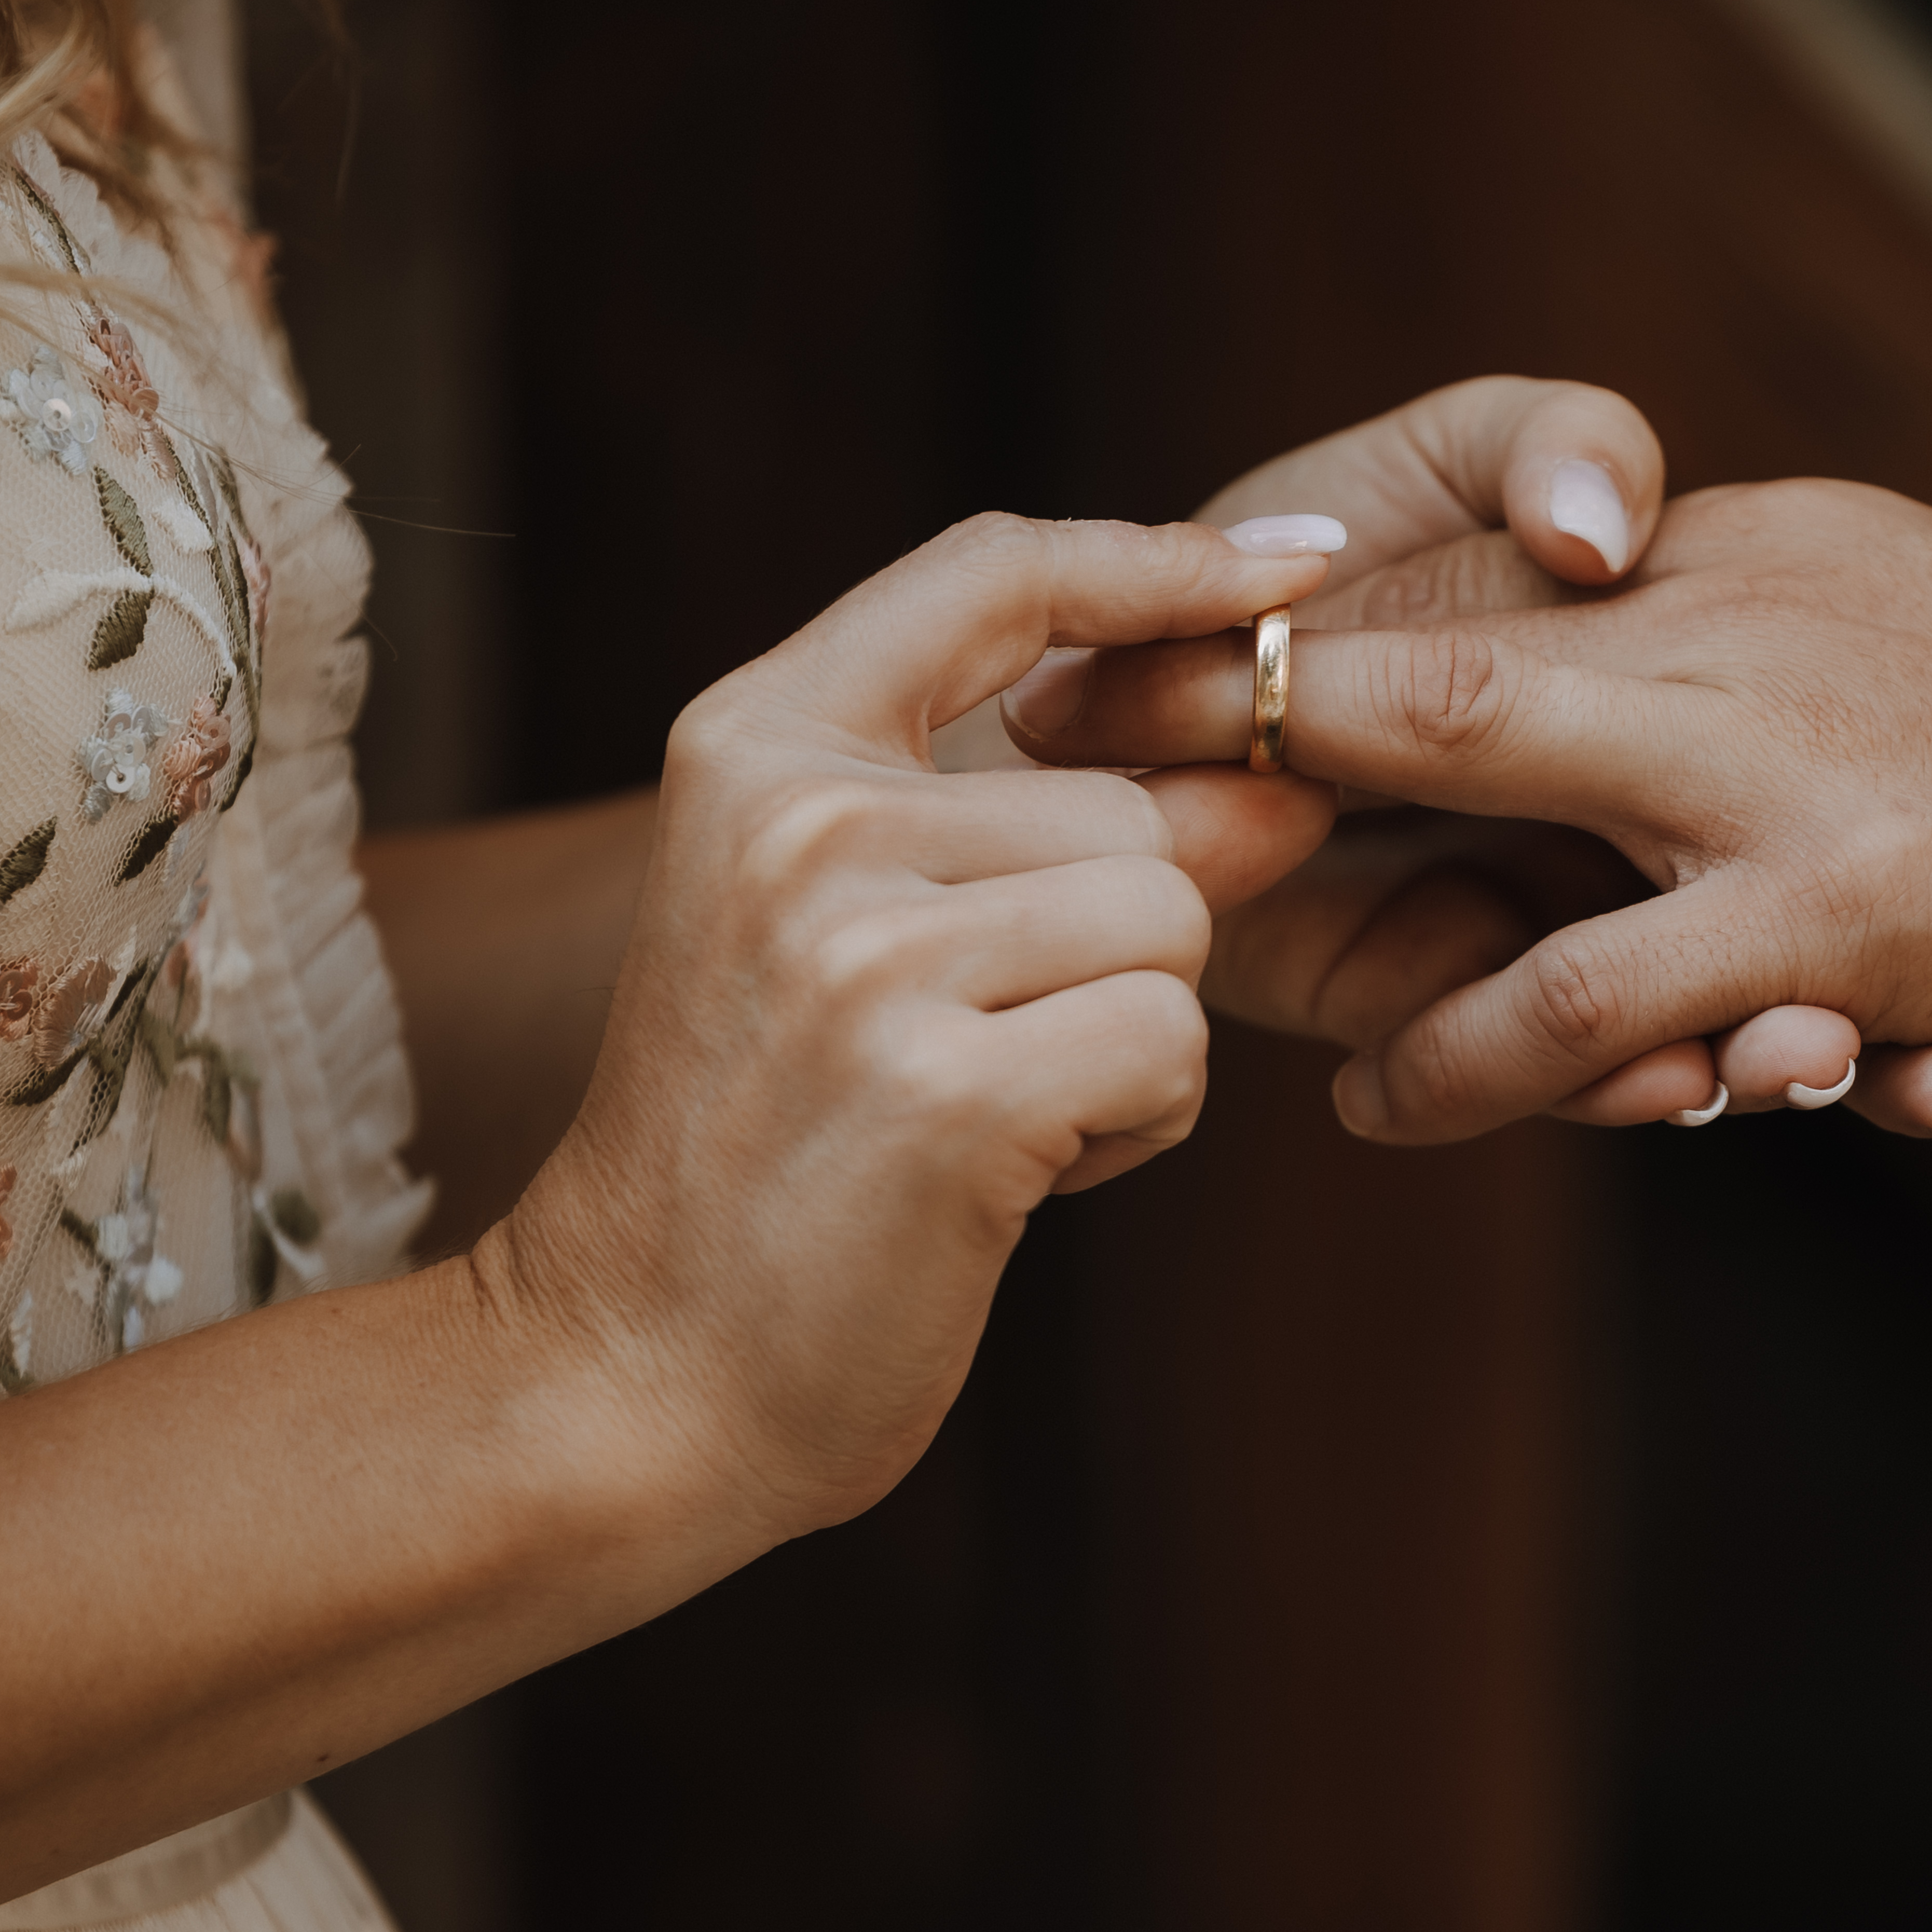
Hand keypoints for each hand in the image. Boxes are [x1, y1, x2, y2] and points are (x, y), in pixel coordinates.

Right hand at [481, 514, 1337, 1539]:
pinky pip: (1171, 1041)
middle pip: (1138, 807)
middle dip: (1122, 942)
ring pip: (1172, 924)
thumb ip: (1066, 828)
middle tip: (982, 1048)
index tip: (1300, 564)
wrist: (632, 1372)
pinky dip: (1134, 1122)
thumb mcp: (879, 937)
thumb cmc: (773, 1152)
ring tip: (990, 1109)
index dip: (1166, 559)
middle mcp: (801, 822)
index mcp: (755, 744)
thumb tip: (1288, 783)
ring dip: (1131, 1037)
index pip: (995, 574)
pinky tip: (1009, 1176)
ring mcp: (867, 953)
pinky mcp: (948, 1088)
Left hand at [1008, 480, 1931, 1146]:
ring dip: (1353, 919)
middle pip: (1429, 646)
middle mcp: (1765, 617)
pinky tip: (1405, 1106)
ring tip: (1289, 1033)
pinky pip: (1594, 997)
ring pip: (1480, 808)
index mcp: (1778, 554)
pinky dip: (1475, 1059)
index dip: (1321, 633)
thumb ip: (1778, 693)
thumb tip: (1647, 746)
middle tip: (1106, 802)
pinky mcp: (1866, 910)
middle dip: (1249, 722)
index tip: (1180, 688)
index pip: (1491, 568)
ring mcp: (1806, 757)